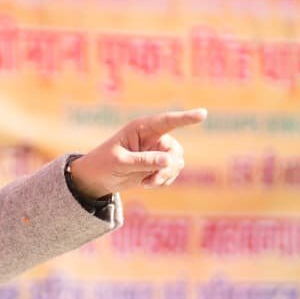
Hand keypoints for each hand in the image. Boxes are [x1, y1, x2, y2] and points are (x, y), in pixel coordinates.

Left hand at [68, 108, 205, 198]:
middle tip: (153, 180)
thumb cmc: (103, 164)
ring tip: (147, 183)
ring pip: (176, 163)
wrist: (96, 178)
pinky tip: (147, 184)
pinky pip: (172, 172)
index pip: (167, 121)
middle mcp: (152, 137)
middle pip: (175, 150)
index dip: (185, 118)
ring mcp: (156, 151)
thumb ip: (143, 161)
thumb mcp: (120, 163)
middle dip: (168, 168)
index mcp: (141, 128)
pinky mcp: (157, 165)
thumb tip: (168, 161)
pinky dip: (163, 181)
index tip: (203, 114)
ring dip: (165, 176)